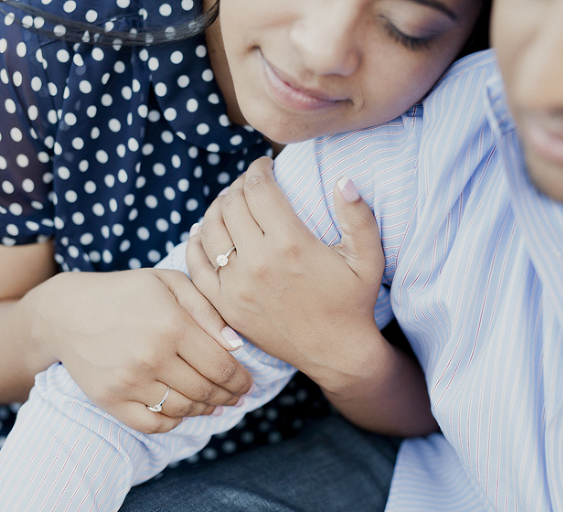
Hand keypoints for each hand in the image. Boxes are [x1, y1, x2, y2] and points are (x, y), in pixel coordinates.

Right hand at [18, 268, 253, 433]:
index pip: (221, 365)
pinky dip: (174, 422)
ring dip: (205, 410)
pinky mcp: (109, 400)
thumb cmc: (127, 291)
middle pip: (206, 390)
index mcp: (172, 325)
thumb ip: (206, 310)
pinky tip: (184, 412)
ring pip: (183, 409)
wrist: (66, 310)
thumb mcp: (170, 283)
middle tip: (238, 397)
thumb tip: (237, 345)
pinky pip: (152, 424)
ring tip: (215, 404)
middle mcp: (152, 356)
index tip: (249, 383)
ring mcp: (129, 381)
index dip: (241, 379)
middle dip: (229, 396)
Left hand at [186, 157, 386, 392]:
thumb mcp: (367, 258)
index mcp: (291, 243)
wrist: (336, 352)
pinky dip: (195, 243)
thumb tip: (345, 179)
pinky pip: (196, 265)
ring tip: (230, 204)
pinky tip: (204, 232)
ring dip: (217, 208)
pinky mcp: (225, 306)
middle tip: (249, 184)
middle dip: (238, 185)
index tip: (265, 166)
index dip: (259, 169)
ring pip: (209, 229)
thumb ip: (358, 216)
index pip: (259, 188)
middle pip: (231, 203)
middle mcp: (258, 262)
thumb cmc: (353, 301)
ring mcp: (236, 286)